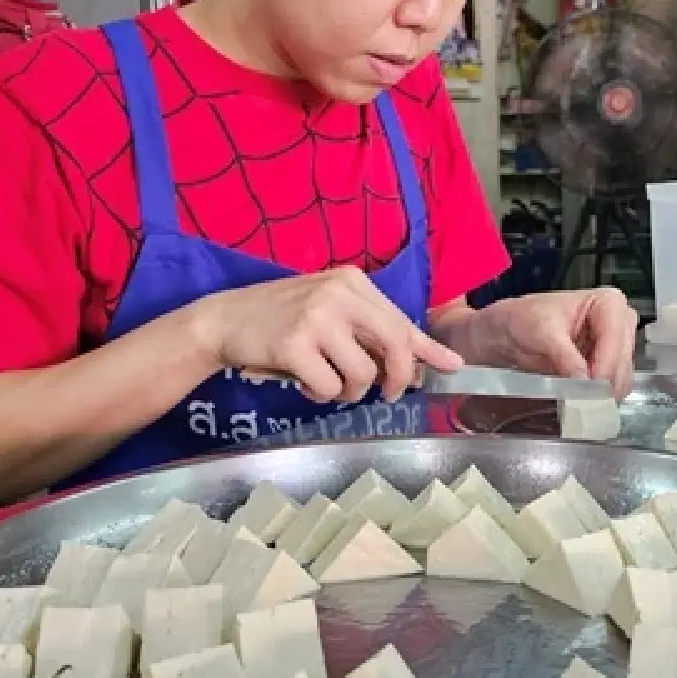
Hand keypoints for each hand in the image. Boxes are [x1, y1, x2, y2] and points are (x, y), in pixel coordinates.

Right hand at [194, 268, 461, 403]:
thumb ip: (370, 331)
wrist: (224, 319)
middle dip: (397, 379)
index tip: (452, 367)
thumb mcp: (330, 312)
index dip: (427, 349)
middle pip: (394, 345)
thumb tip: (422, 363)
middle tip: (386, 395)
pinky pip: (330, 388)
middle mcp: (338, 293)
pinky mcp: (294, 344)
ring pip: (363, 374)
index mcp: (352, 282)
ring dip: (349, 392)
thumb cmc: (281, 319)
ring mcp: (316, 317)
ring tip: (327, 382)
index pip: (400, 320)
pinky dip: (320, 393)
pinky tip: (304, 381)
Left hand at [457, 288, 637, 398]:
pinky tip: (579, 404)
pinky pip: (611, 389)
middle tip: (582, 404)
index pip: (615, 339)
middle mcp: (620, 323)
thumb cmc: (523, 320)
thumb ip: (565, 357)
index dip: (605, 366)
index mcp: (609, 302)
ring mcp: (616, 348)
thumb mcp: (541, 333)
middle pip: (622, 361)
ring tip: (577, 406)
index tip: (590, 389)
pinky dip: (597, 399)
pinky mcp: (608, 368)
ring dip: (601, 396)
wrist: (508, 333)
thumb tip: (585, 383)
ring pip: (621, 379)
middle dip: (603, 384)